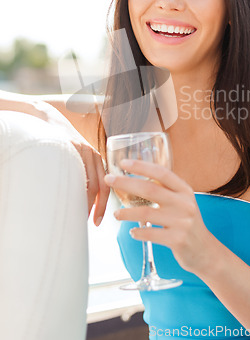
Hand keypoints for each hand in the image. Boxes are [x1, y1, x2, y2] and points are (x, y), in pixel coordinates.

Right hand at [32, 99, 108, 224]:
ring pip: (89, 181)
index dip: (103, 205)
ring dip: (85, 201)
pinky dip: (74, 187)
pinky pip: (75, 172)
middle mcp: (93, 155)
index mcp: (96, 159)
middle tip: (92, 223)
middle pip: (101, 185)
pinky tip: (68, 198)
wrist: (48, 121)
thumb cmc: (61, 144)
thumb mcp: (76, 157)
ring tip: (79, 216)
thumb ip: (81, 173)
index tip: (99, 221)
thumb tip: (81, 202)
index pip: (106, 185)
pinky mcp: (70, 148)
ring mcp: (82, 151)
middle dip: (98, 207)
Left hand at [104, 159, 212, 272]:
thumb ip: (166, 191)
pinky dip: (138, 232)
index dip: (142, 166)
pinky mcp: (178, 240)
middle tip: (109, 180)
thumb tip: (137, 178)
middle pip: (150, 190)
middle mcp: (185, 203)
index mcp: (185, 190)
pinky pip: (151, 234)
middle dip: (126, 183)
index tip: (123, 162)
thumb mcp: (182, 203)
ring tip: (116, 214)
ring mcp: (182, 222)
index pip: (162, 173)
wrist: (206, 251)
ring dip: (127, 212)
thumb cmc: (188, 224)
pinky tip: (132, 232)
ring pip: (146, 213)